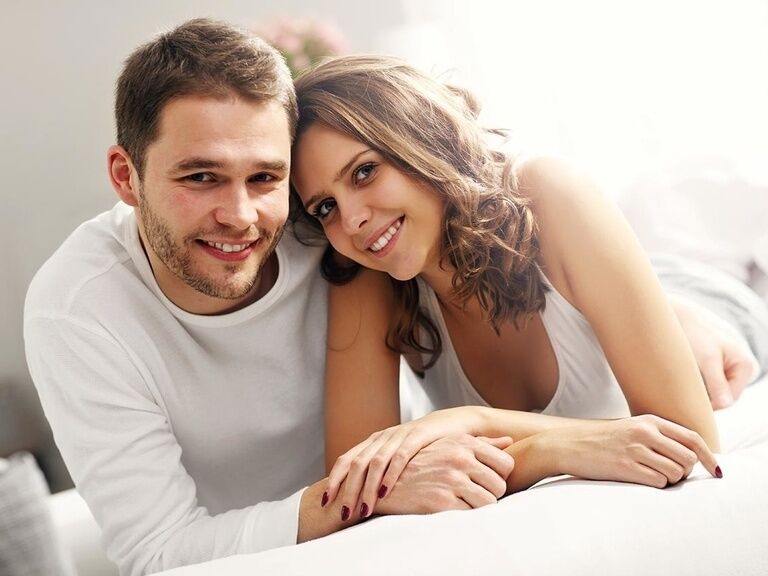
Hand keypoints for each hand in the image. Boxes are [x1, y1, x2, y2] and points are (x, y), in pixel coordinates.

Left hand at [325, 407, 487, 518]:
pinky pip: (399, 457)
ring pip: (375, 463)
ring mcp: (398, 436)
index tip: (325, 502)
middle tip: (344, 514)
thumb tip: (360, 497)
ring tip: (364, 510)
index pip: (346, 459)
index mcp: (373, 442)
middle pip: (357, 464)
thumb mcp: (398, 455)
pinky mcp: (417, 437)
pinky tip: (385, 492)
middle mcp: (382, 437)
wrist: (454, 423)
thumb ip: (381, 470)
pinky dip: (390, 475)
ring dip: (368, 489)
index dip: (334, 480)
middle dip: (348, 491)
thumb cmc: (425, 446)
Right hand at [374, 434, 514, 515]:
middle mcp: (459, 457)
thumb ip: (481, 443)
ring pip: (488, 502)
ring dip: (478, 507)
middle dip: (490, 495)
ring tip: (462, 503)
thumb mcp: (449, 444)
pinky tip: (450, 509)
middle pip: (500, 486)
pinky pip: (471, 515)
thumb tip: (509, 440)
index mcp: (463, 442)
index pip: (506, 463)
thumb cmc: (421, 464)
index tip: (487, 482)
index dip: (500, 477)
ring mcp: (451, 479)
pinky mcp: (442, 501)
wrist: (384, 482)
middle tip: (473, 496)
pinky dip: (464, 516)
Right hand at [550, 414, 720, 487]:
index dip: (709, 456)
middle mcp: (645, 433)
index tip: (716, 470)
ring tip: (652, 475)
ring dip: (670, 480)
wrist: (567, 443)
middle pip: (688, 459)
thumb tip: (689, 454)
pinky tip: (640, 479)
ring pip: (676, 473)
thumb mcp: (631, 427)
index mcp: (649, 421)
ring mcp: (635, 449)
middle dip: (686, 472)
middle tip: (671, 474)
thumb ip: (657, 435)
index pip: (692, 438)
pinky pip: (658, 482)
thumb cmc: (600, 439)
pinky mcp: (625, 467)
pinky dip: (656, 485)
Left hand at [671, 296, 759, 408]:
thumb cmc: (695, 334)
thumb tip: (726, 405)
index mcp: (745, 365)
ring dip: (701, 389)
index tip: (690, 402)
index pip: (731, 398)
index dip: (711, 404)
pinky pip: (708, 381)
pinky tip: (686, 374)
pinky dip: (698, 381)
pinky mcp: (717, 364)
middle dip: (706, 396)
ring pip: (715, 389)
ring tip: (685, 379)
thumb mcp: (706, 359)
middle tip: (684, 391)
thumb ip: (716, 382)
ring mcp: (729, 365)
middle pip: (723, 395)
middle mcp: (741, 367)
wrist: (681, 316)